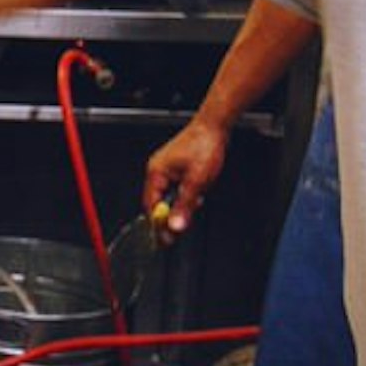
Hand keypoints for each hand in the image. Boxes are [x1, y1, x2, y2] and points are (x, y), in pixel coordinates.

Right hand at [143, 114, 232, 235]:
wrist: (214, 126)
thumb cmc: (203, 145)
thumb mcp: (196, 181)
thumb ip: (184, 205)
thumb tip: (175, 225)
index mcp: (156, 173)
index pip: (151, 206)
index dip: (158, 224)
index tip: (165, 239)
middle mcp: (157, 171)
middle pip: (157, 203)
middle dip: (170, 215)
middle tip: (178, 232)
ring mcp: (165, 168)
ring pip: (168, 196)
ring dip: (180, 204)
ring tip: (196, 201)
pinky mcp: (175, 167)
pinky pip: (175, 188)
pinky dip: (184, 195)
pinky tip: (197, 193)